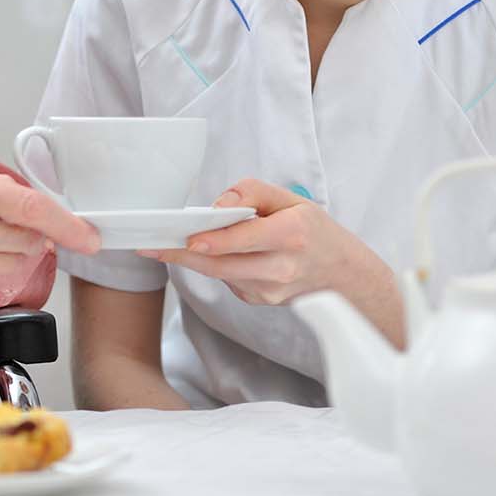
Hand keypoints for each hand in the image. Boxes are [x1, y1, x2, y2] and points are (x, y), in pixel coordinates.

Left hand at [139, 179, 390, 307]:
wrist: (344, 277)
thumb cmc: (315, 232)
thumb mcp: (293, 199)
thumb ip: (253, 193)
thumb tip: (218, 207)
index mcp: (293, 235)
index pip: (245, 238)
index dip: (214, 240)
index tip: (188, 238)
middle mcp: (281, 268)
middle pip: (222, 264)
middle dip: (184, 254)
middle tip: (151, 246)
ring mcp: (270, 291)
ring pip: (220, 275)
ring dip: (193, 261)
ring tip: (165, 246)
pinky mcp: (261, 302)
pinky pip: (229, 281)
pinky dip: (217, 266)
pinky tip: (215, 254)